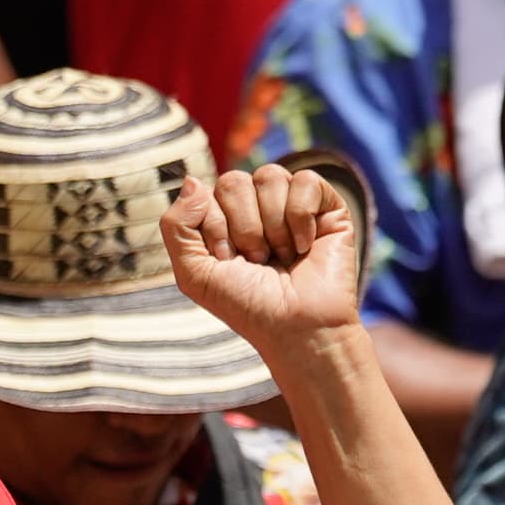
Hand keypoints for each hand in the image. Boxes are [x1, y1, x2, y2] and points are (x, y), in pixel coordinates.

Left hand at [163, 161, 362, 345]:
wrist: (297, 329)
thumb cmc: (248, 306)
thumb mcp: (194, 273)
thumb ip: (177, 225)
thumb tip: (191, 179)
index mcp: (224, 218)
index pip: (206, 192)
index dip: (215, 228)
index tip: (229, 262)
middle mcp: (257, 207)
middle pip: (234, 181)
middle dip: (243, 227)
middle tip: (257, 260)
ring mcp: (292, 205)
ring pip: (270, 176)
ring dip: (273, 226)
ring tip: (282, 256)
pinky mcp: (328, 208)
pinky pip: (306, 181)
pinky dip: (301, 217)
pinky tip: (306, 246)